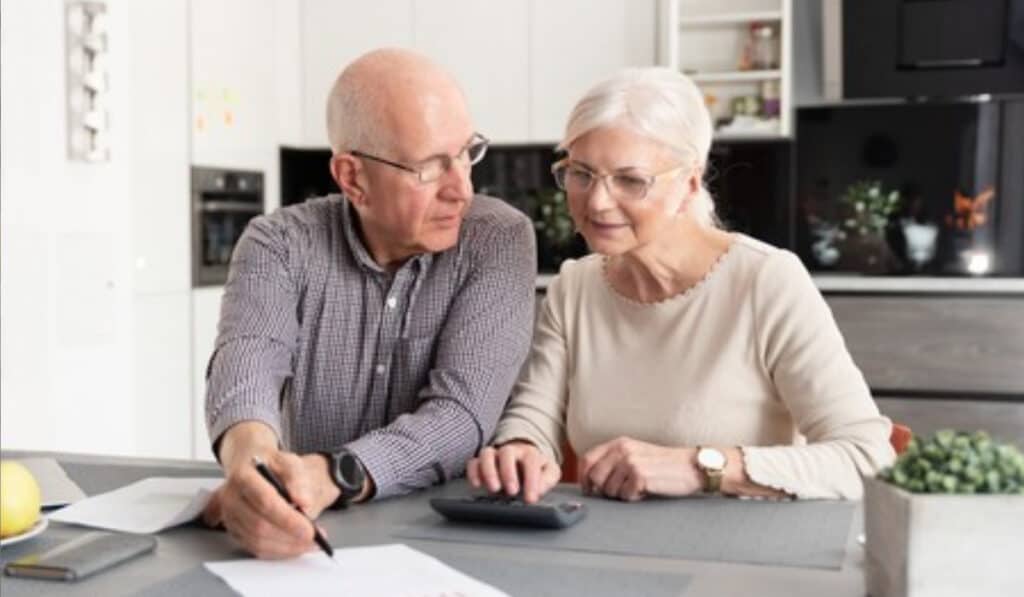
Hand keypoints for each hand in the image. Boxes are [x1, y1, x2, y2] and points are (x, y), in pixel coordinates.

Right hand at [202, 451, 338, 558]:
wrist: (250, 465)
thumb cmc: (270, 463)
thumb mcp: (289, 461)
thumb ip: (298, 479)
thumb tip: (305, 503)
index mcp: (243, 476)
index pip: (265, 502)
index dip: (288, 519)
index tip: (308, 529)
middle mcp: (230, 498)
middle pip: (260, 526)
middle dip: (289, 536)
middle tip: (313, 537)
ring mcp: (229, 516)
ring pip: (257, 541)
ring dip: (286, 547)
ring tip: (308, 542)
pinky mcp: (233, 530)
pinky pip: (254, 548)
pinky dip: (277, 550)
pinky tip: (294, 545)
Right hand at [466, 441, 560, 503]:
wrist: (523, 460)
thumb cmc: (536, 468)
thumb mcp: (549, 472)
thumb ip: (548, 478)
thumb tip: (539, 489)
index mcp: (529, 453)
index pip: (531, 461)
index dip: (531, 480)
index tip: (531, 499)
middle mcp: (510, 451)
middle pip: (506, 453)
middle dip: (508, 472)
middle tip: (512, 491)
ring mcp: (494, 455)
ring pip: (487, 454)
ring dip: (489, 471)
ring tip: (494, 489)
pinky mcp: (481, 462)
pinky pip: (473, 462)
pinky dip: (473, 472)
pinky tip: (477, 485)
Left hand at [578, 437, 703, 500]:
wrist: (691, 466)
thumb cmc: (663, 465)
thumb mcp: (635, 454)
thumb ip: (613, 461)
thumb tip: (590, 481)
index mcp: (618, 443)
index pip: (587, 459)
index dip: (584, 477)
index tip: (589, 489)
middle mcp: (622, 450)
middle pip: (594, 477)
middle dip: (603, 490)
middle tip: (621, 491)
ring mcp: (630, 462)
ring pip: (609, 490)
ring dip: (621, 494)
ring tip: (638, 487)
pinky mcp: (639, 476)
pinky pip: (625, 496)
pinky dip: (634, 497)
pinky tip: (646, 490)